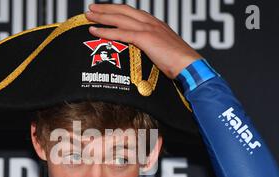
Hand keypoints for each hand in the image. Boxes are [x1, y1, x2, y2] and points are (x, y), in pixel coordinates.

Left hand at [85, 4, 202, 78]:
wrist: (189, 66)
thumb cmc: (179, 64)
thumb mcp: (164, 52)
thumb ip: (153, 49)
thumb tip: (145, 56)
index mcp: (156, 24)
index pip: (133, 13)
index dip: (118, 10)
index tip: (106, 10)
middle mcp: (151, 22)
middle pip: (123, 11)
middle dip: (106, 9)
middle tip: (91, 8)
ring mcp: (148, 28)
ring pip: (119, 18)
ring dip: (102, 16)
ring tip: (88, 16)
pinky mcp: (145, 38)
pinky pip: (121, 33)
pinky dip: (106, 31)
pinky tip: (94, 31)